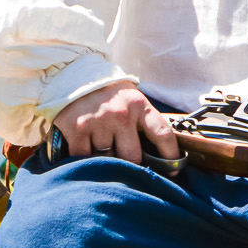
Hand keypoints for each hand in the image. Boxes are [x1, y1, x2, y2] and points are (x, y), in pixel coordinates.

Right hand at [50, 80, 180, 164]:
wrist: (75, 75)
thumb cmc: (109, 94)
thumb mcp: (132, 100)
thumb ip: (143, 122)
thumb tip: (156, 156)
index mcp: (140, 106)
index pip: (162, 134)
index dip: (170, 156)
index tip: (172, 172)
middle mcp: (121, 114)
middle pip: (133, 157)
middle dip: (131, 165)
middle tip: (126, 164)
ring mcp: (99, 122)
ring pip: (108, 159)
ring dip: (106, 159)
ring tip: (102, 147)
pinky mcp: (77, 129)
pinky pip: (85, 158)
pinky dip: (85, 159)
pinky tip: (86, 149)